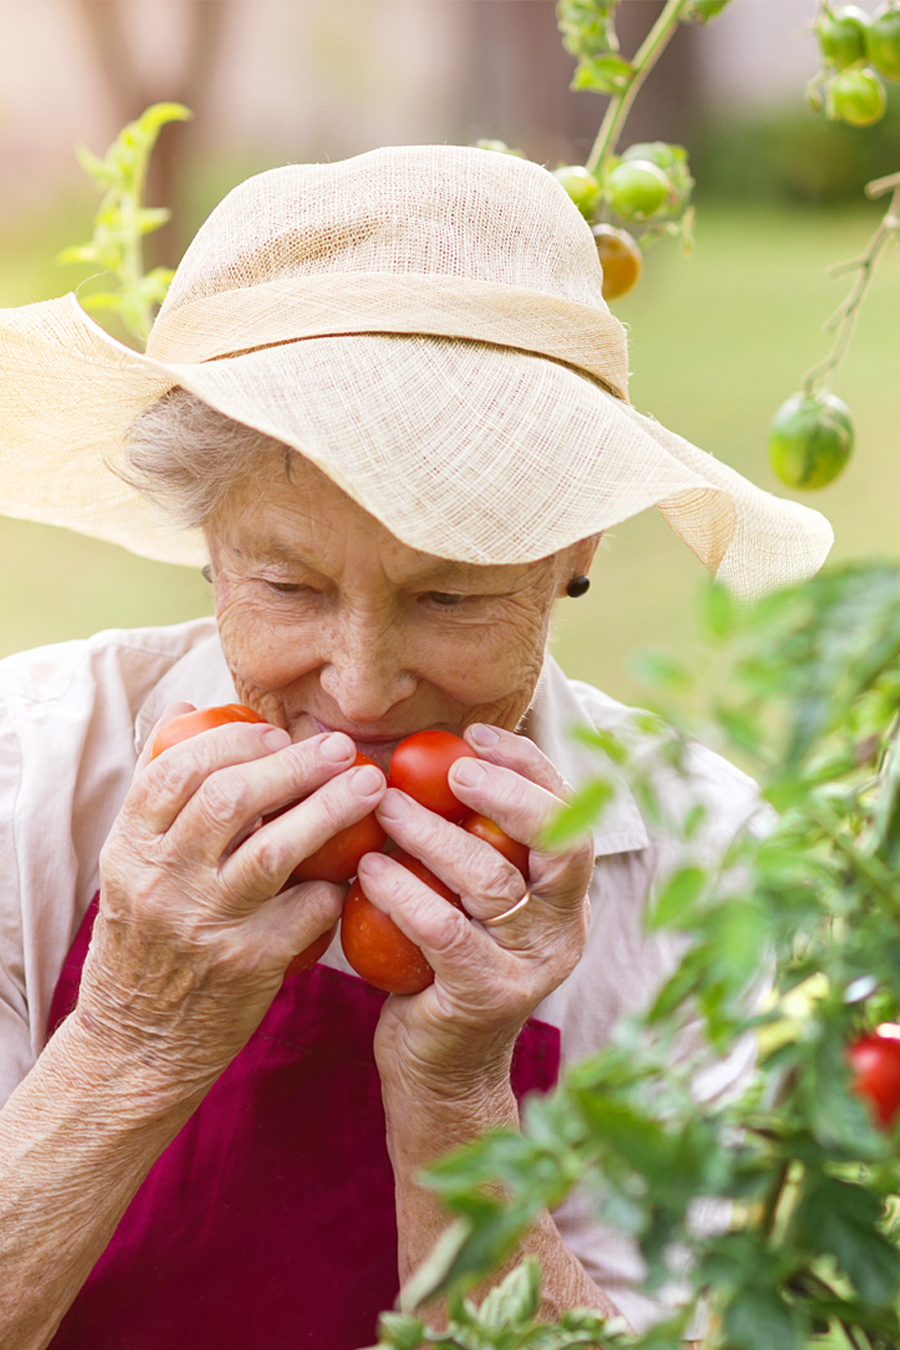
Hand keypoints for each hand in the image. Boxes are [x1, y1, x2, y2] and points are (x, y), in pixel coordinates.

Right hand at [75, 704, 385, 1098]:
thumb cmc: (144, 943)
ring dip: (331, 808)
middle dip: (295, 764)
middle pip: (232, 799)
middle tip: (340, 750)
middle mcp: (161, 883)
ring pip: (276, 849)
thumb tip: (189, 707)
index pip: (176, 771)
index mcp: (129, 850)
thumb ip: (158, 793)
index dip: (234, 741)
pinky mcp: (248, 966)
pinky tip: (350, 874)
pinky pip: (306, 910)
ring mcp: (205, 925)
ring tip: (370, 787)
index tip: (276, 735)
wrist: (135, 1048)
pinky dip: (333, 885)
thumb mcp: (128, 867)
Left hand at [360, 725, 591, 1101]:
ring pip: (493, 881)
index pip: (570, 813)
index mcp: (565, 895)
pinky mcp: (486, 996)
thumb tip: (423, 758)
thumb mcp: (468, 902)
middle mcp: (563, 926)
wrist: (441, 1073)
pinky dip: (403, 893)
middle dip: (507, 792)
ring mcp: (530, 965)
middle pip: (562, 840)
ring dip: (433, 836)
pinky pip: (444, 930)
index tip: (476, 736)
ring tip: (382, 809)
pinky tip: (369, 871)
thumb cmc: (444, 966)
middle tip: (450, 769)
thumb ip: (469, 844)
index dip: (529, 767)